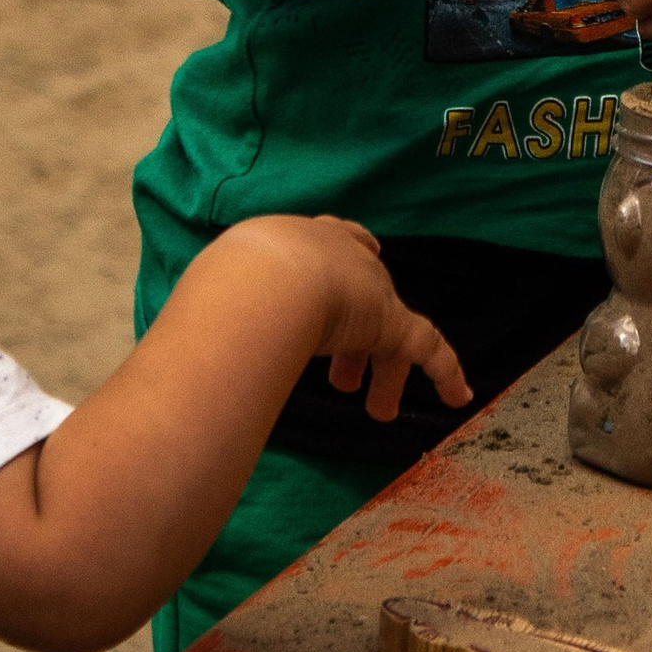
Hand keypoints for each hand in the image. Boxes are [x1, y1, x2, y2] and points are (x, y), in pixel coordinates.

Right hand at [226, 214, 472, 423]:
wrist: (267, 279)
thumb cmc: (235, 280)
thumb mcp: (227, 283)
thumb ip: (224, 311)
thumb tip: (192, 344)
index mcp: (297, 243)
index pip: (331, 249)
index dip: (337, 272)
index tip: (337, 292)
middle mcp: (340, 257)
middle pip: (359, 294)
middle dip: (353, 340)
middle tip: (342, 377)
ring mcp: (369, 289)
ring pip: (387, 331)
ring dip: (383, 370)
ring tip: (376, 408)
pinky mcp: (391, 321)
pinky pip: (428, 347)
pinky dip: (445, 372)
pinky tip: (459, 396)